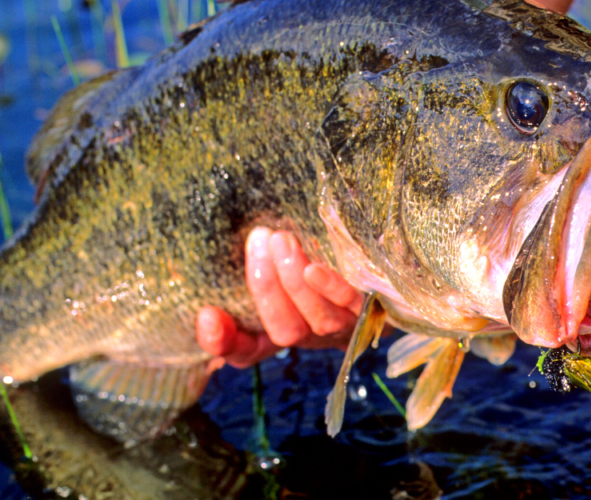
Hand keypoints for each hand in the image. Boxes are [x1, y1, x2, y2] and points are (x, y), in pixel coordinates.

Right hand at [197, 227, 362, 367]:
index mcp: (280, 334)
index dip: (223, 341)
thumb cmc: (316, 273)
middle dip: (266, 287)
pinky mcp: (373, 312)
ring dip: (294, 280)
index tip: (208, 316)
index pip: (245, 351)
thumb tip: (232, 254)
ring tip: (281, 241)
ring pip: (317, 318)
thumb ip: (257, 266)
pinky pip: (351, 306)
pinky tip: (314, 268)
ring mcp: (344, 327)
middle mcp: (311, 338)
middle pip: (284, 330)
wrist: (381, 282)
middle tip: (258, 241)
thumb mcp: (282, 273)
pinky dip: (331, 288)